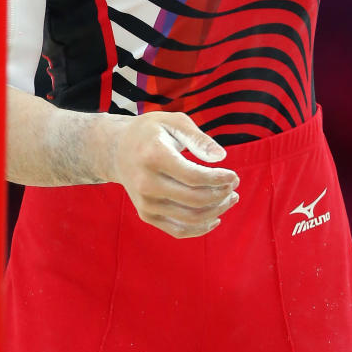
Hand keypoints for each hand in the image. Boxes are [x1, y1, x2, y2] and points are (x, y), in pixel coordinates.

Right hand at [105, 111, 240, 238]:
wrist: (116, 150)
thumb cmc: (151, 132)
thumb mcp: (173, 122)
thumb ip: (198, 138)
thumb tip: (221, 157)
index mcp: (154, 156)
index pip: (193, 176)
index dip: (218, 179)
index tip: (234, 176)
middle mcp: (146, 183)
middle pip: (194, 199)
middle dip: (221, 195)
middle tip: (234, 186)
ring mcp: (145, 203)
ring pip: (189, 218)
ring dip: (216, 211)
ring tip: (230, 199)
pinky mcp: (146, 215)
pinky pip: (178, 230)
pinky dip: (200, 228)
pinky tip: (215, 218)